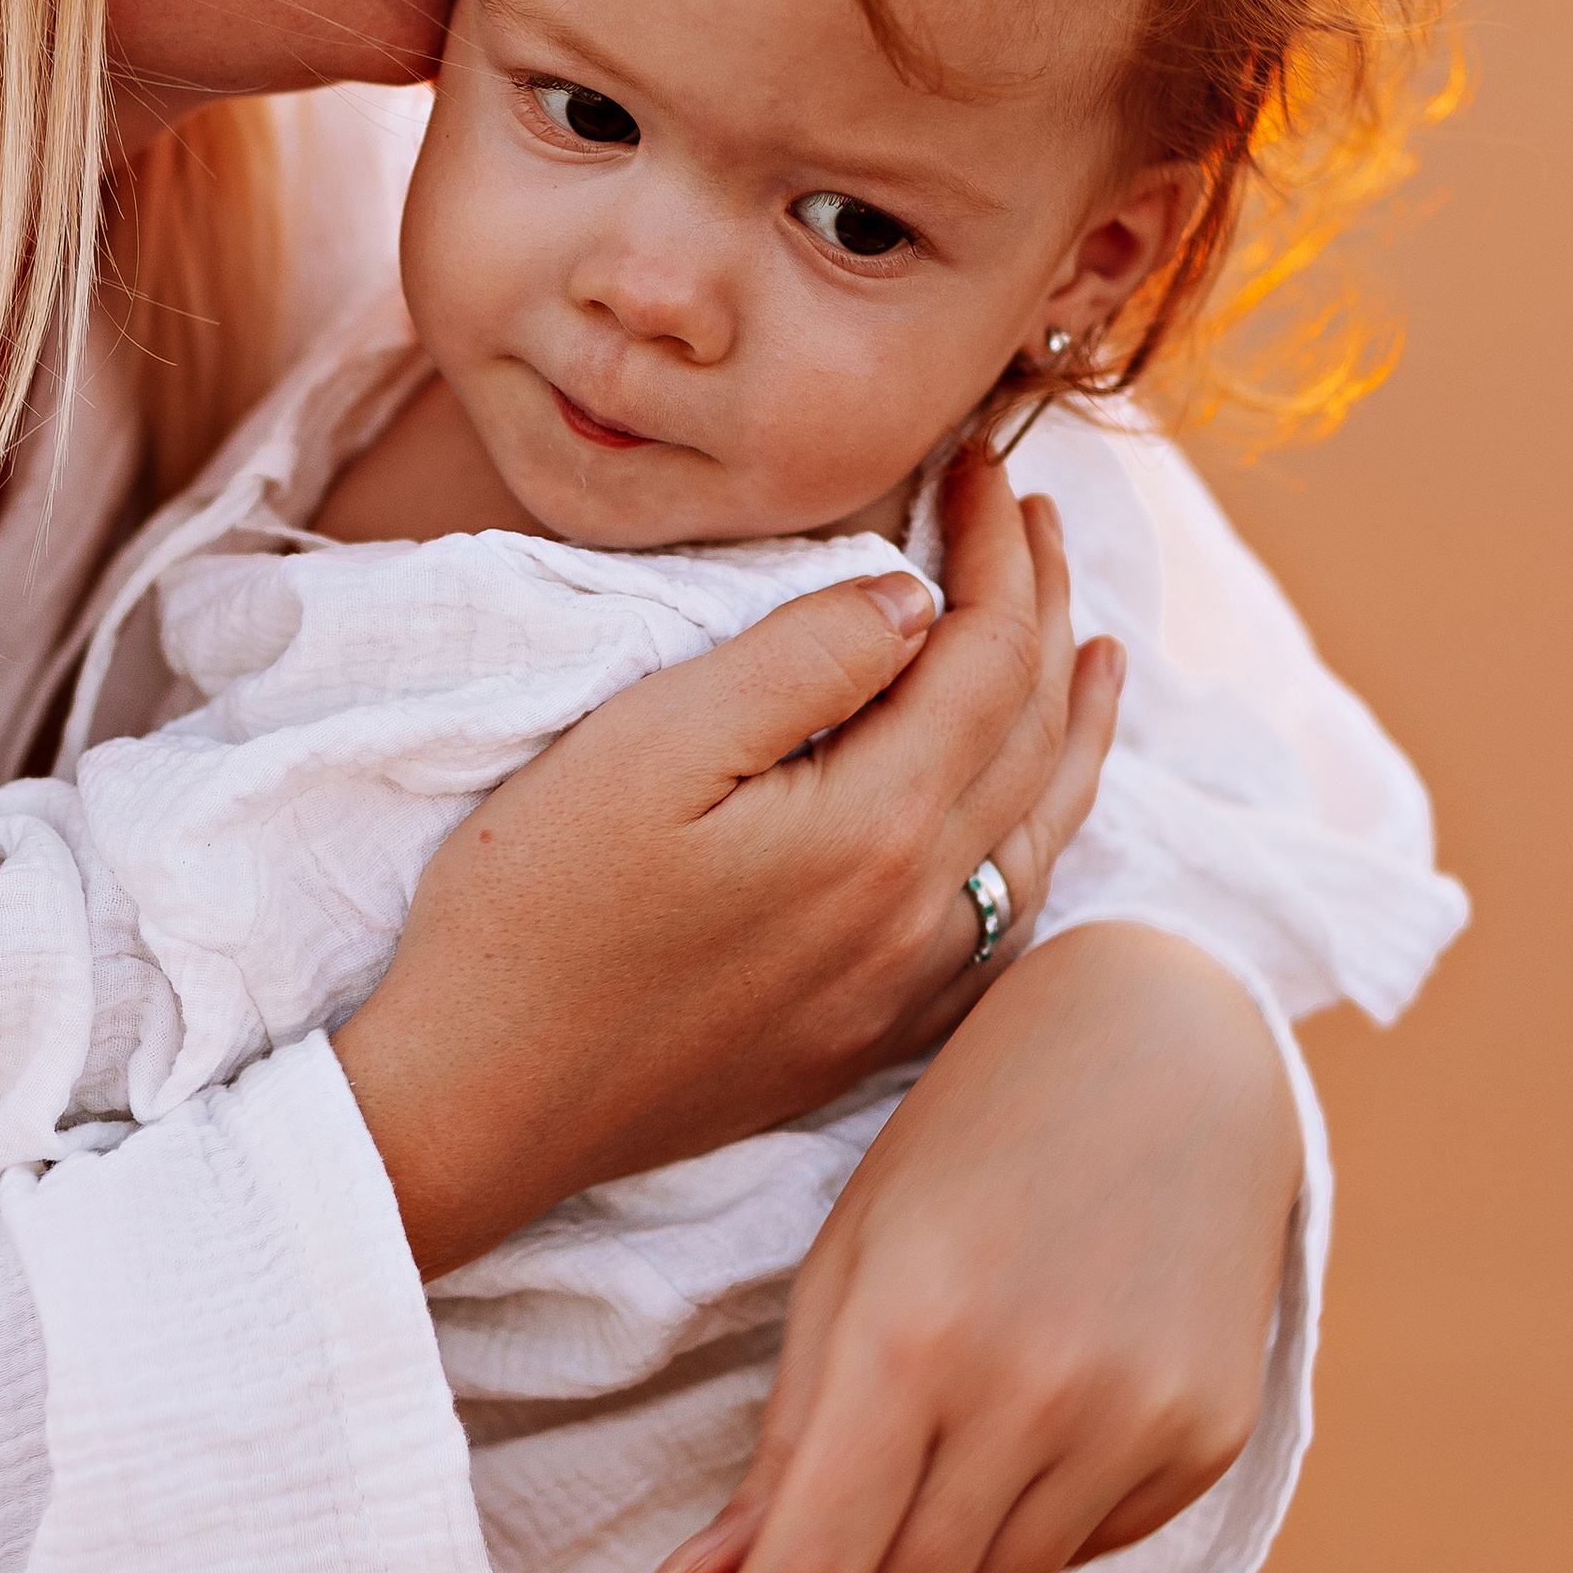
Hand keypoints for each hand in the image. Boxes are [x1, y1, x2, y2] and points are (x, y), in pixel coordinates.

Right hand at [334, 446, 1117, 1278]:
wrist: (474, 1106)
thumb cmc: (533, 913)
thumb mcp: (646, 744)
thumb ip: (796, 659)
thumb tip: (915, 599)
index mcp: (874, 829)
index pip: (983, 654)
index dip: (995, 549)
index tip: (978, 465)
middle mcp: (918, 917)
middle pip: (1029, 735)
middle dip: (1042, 610)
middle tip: (1036, 518)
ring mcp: (900, 990)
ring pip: (1039, 837)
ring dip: (1074, 729)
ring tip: (1098, 654)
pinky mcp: (863, 1037)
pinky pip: (1002, 930)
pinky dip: (1038, 848)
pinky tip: (1031, 823)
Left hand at [648, 922, 1303, 1572]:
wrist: (1170, 1045)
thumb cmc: (966, 1143)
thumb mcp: (845, 1266)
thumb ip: (782, 1445)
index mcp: (913, 1338)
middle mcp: (1035, 1398)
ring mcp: (1136, 1425)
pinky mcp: (1206, 1441)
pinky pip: (1073, 1553)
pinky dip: (995, 1563)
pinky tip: (955, 1526)